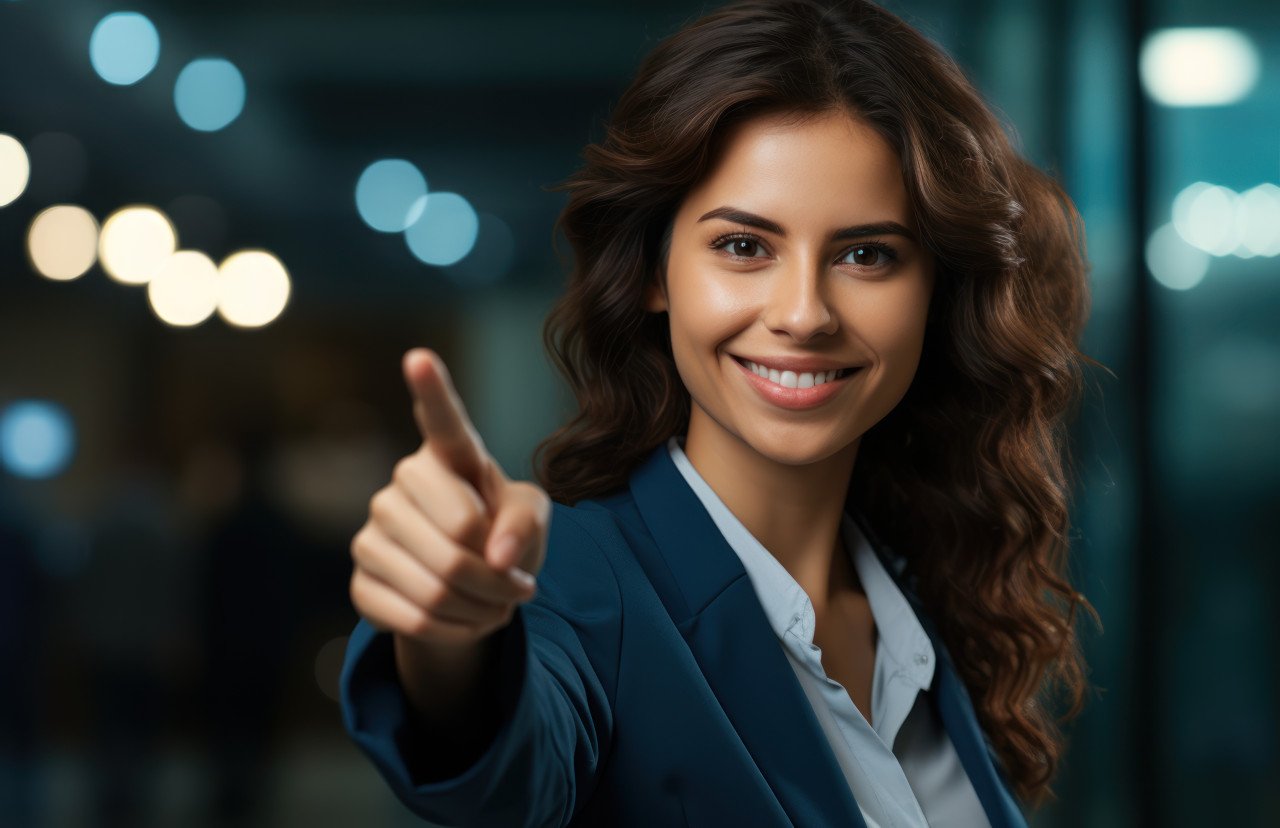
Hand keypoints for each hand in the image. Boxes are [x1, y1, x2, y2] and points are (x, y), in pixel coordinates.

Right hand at [349, 348, 548, 647]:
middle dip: (500, 577)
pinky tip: (468, 621)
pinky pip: (414, 619)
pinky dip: (457, 632)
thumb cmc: (503, 532)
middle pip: (458, 538)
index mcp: (446, 456)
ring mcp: (372, 532)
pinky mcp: (361, 581)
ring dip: (483, 609)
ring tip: (497, 606)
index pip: (440, 420)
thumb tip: (497, 558)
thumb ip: (526, 523)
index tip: (419, 357)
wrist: (470, 584)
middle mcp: (400, 486)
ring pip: (436, 586)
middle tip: (519, 588)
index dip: (431, 390)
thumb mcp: (531, 516)